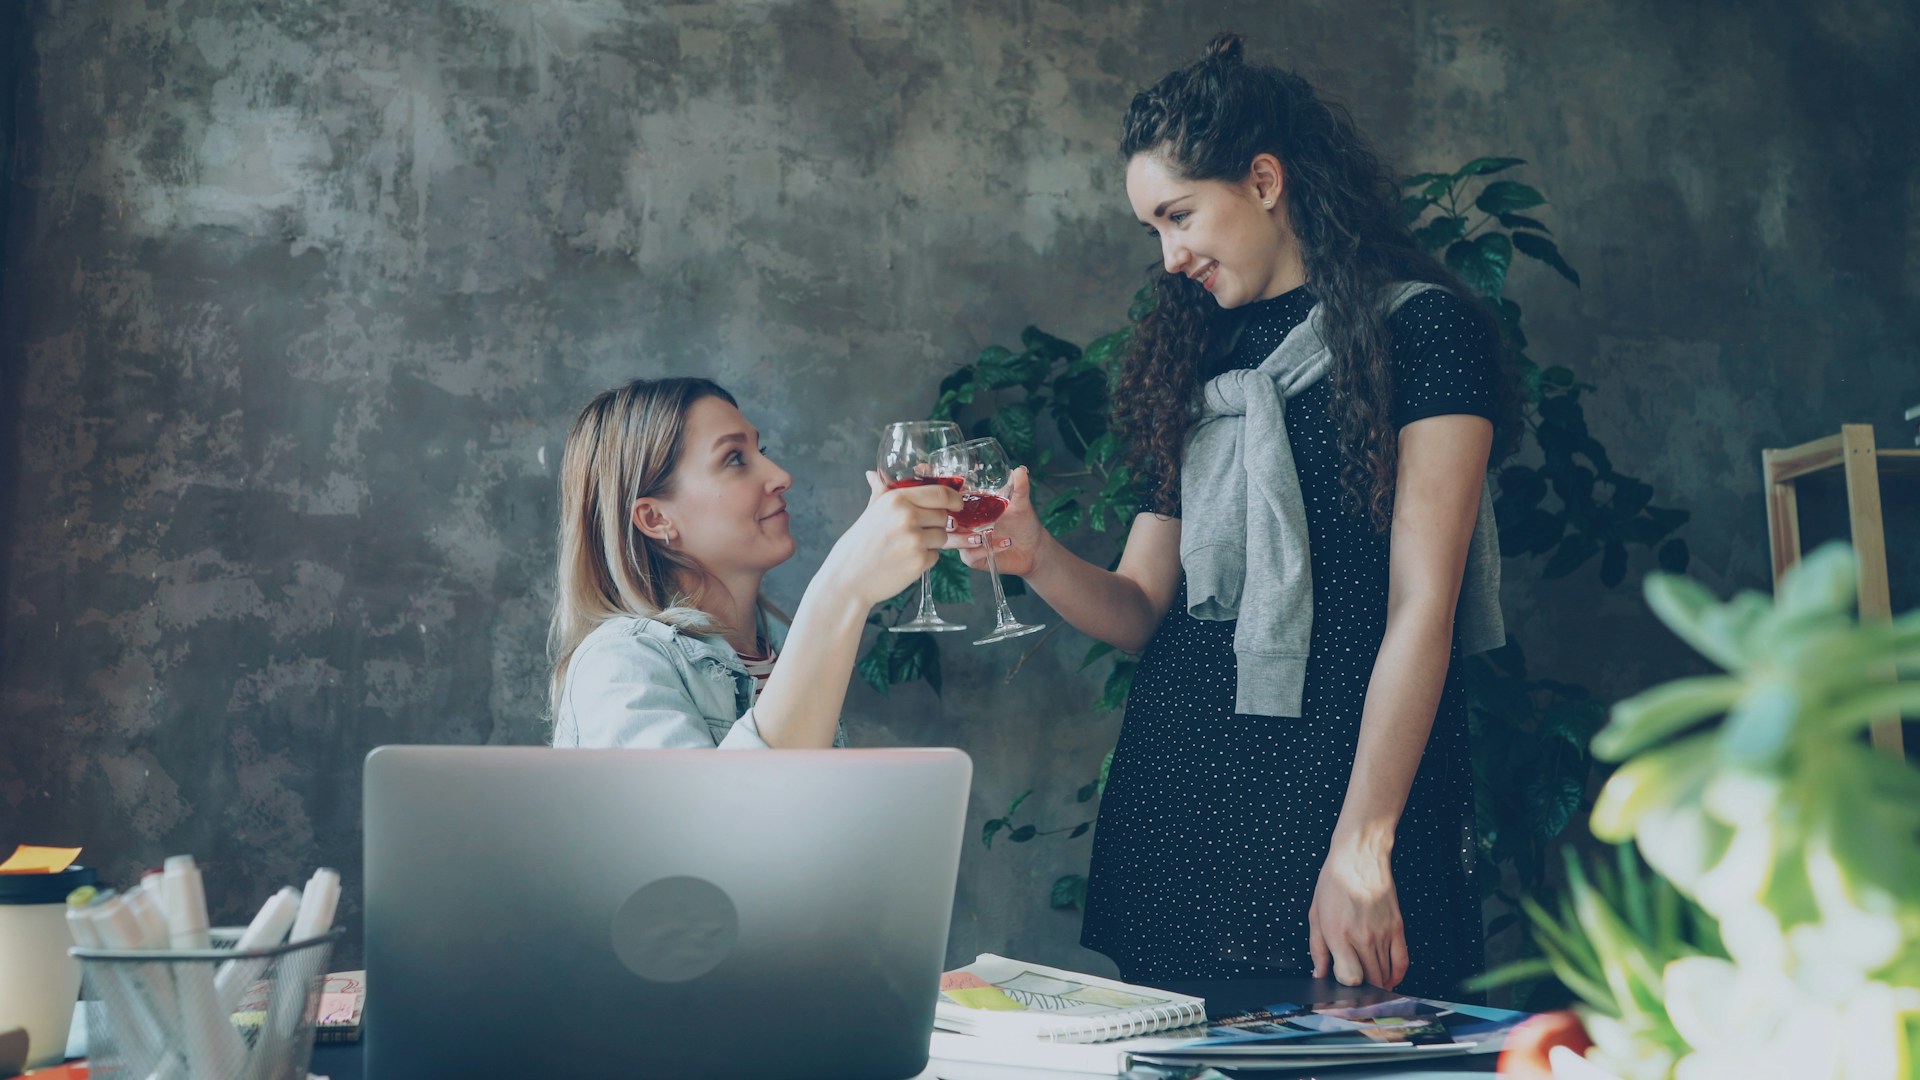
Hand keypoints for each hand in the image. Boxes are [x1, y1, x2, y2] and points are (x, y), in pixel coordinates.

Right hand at [819, 472, 960, 607]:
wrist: (847, 579)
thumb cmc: (858, 546)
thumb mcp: (869, 513)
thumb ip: (881, 493)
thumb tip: (874, 474)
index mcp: (896, 499)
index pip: (940, 493)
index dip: (953, 498)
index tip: (957, 503)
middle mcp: (907, 517)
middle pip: (944, 515)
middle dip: (937, 523)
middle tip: (917, 531)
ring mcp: (914, 540)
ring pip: (942, 536)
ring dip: (932, 542)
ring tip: (908, 547)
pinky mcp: (919, 562)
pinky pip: (936, 556)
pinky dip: (925, 559)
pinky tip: (906, 560)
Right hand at [947, 465, 1046, 575]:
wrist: (1033, 549)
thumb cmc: (1023, 523)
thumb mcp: (1020, 504)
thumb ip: (1019, 488)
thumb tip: (1020, 470)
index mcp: (968, 506)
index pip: (946, 499)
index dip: (940, 496)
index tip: (946, 496)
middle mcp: (962, 523)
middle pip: (940, 521)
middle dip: (945, 520)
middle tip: (956, 521)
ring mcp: (964, 541)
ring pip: (950, 540)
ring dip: (964, 538)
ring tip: (983, 535)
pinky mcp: (972, 557)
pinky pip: (969, 555)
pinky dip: (984, 549)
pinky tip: (1004, 543)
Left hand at [1307, 841, 1407, 989]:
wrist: (1359, 857)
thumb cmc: (1334, 882)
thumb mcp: (1316, 915)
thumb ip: (1317, 949)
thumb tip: (1319, 973)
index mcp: (1339, 935)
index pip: (1349, 979)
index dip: (1343, 984)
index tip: (1339, 979)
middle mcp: (1363, 938)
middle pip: (1369, 981)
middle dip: (1361, 987)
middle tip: (1353, 982)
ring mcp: (1383, 934)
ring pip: (1385, 975)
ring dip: (1377, 983)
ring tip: (1368, 981)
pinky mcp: (1398, 929)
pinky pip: (1402, 963)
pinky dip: (1396, 975)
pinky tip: (1389, 978)